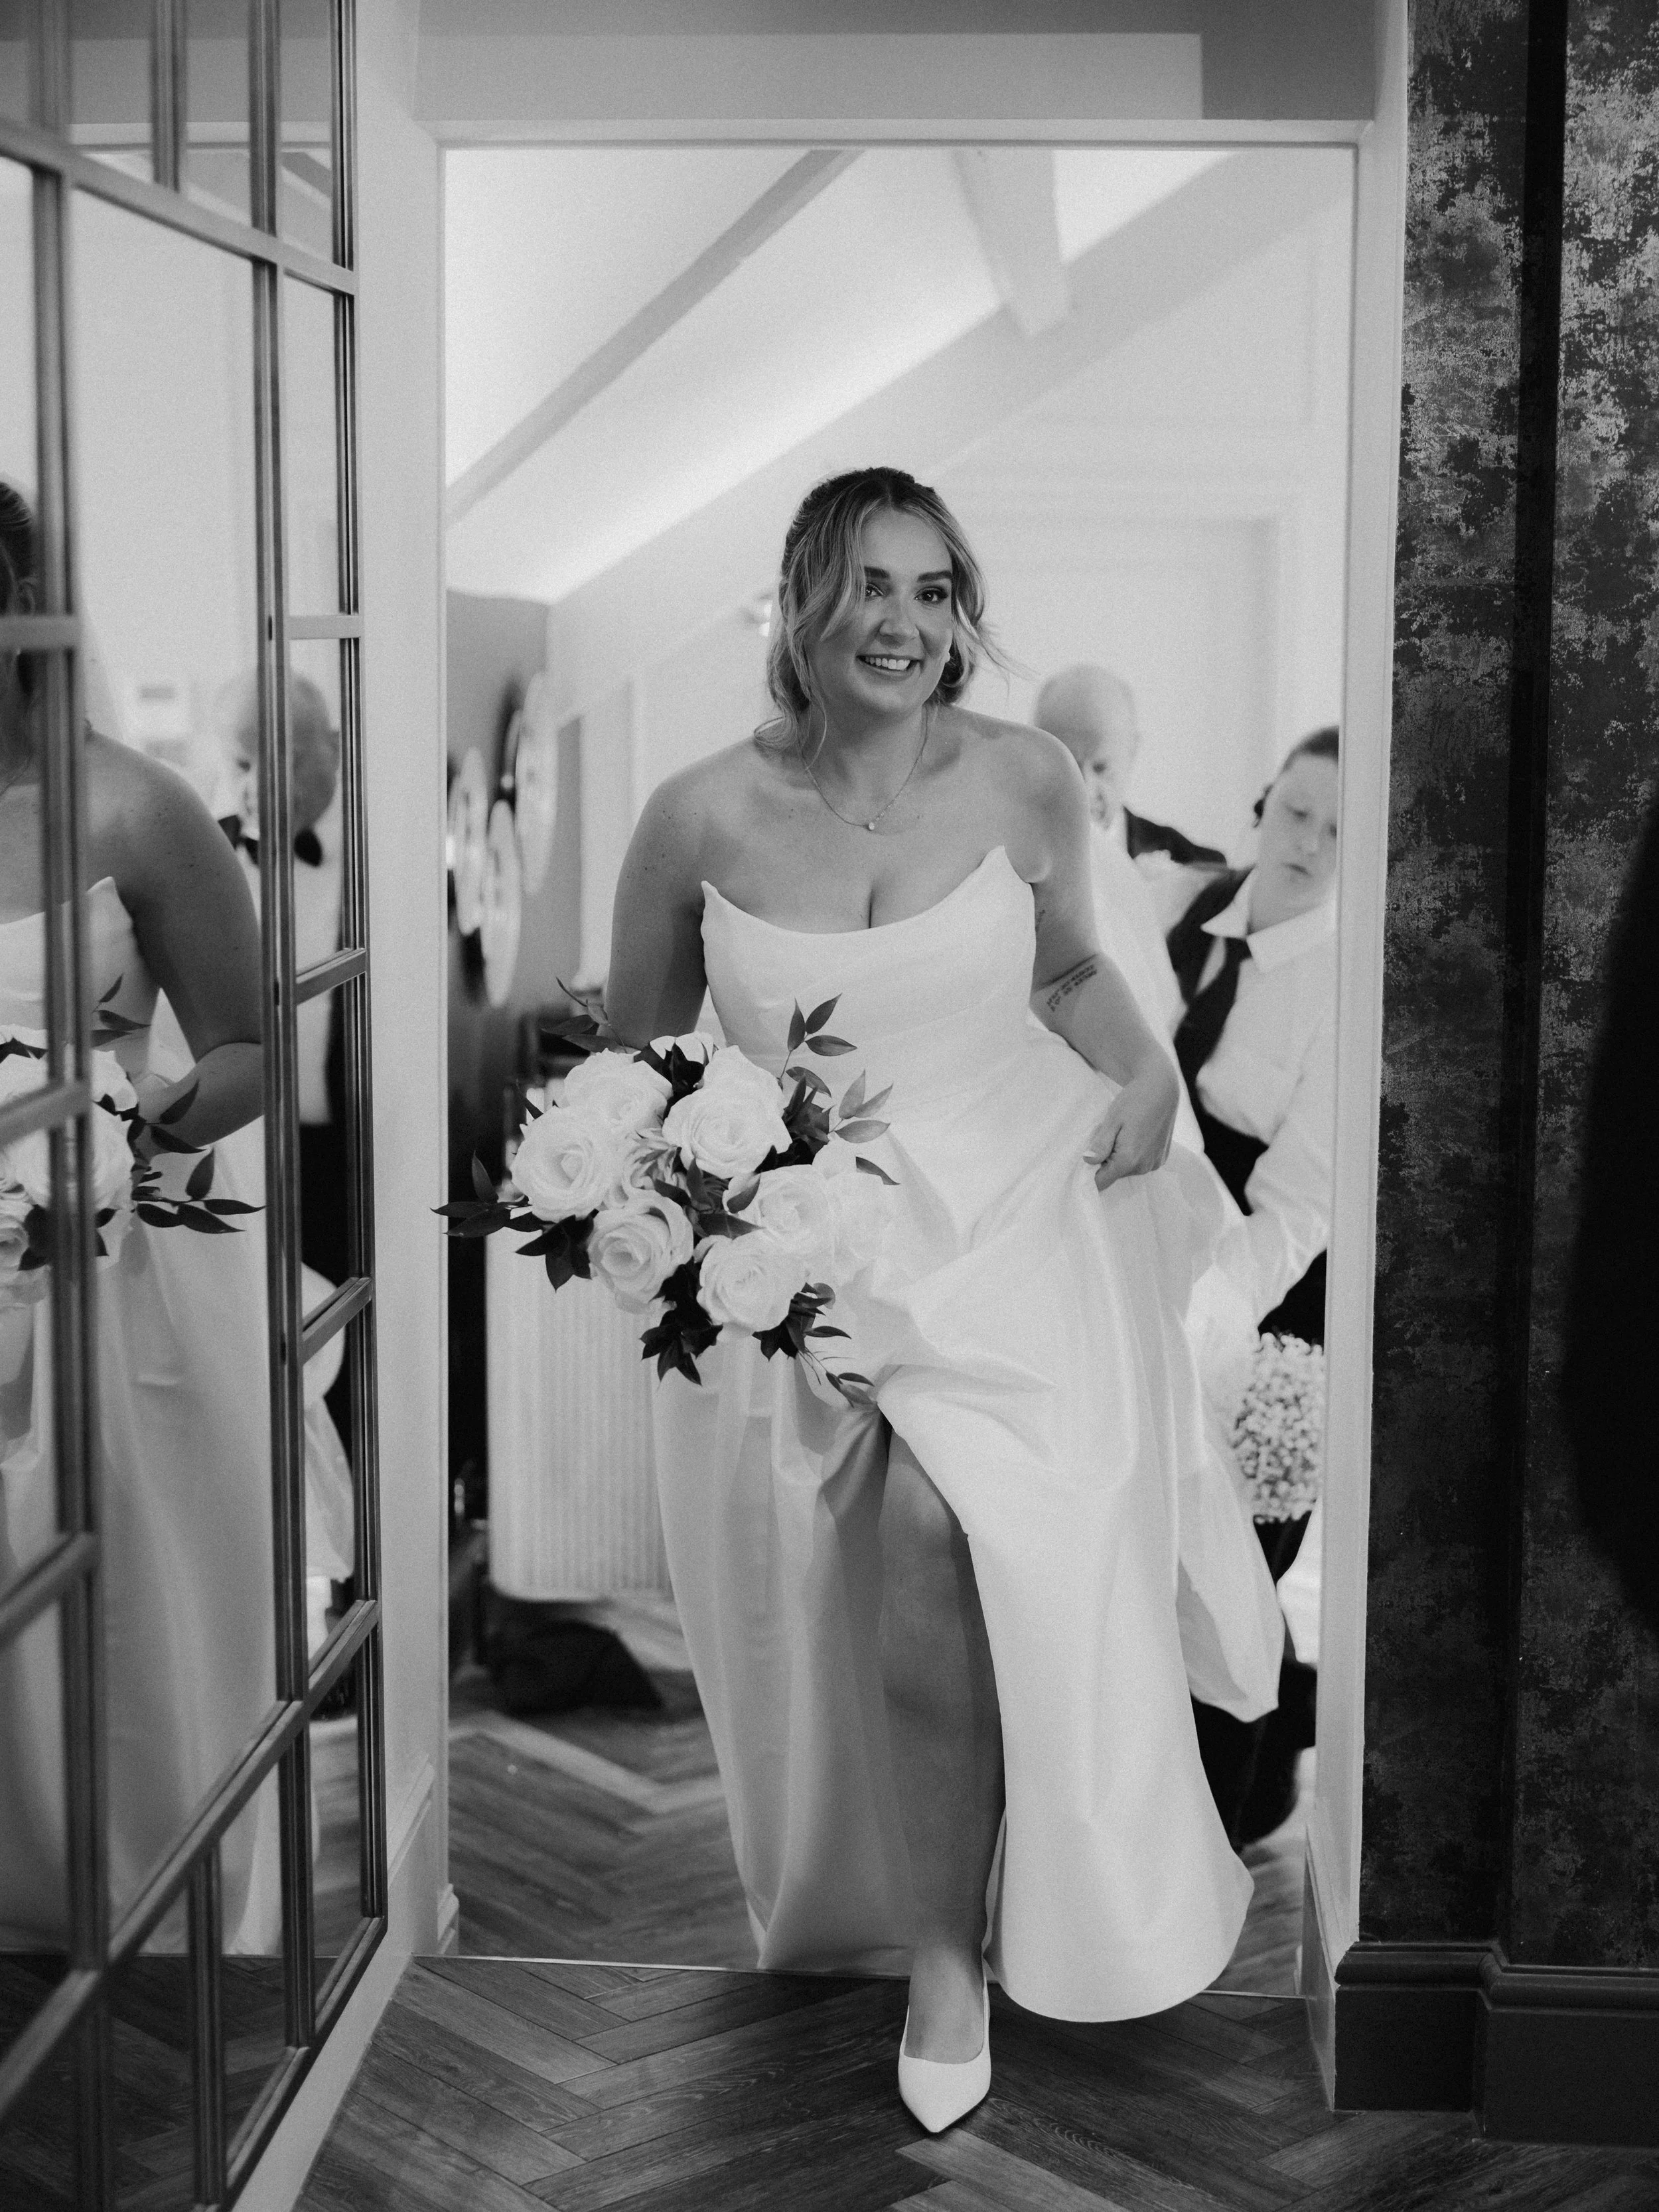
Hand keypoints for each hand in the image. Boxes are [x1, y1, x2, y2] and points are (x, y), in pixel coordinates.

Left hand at [1087, 1060, 1179, 1192]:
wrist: (1161, 1089)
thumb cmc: (1134, 1101)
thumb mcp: (1112, 1120)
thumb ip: (1100, 1144)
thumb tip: (1087, 1161)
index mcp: (1128, 1159)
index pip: (1101, 1182)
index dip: (1089, 1174)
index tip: (1086, 1159)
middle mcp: (1144, 1166)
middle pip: (1114, 1175)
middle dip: (1106, 1161)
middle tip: (1107, 1136)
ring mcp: (1154, 1163)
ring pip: (1127, 1169)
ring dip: (1120, 1157)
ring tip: (1123, 1133)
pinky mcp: (1162, 1158)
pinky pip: (1140, 1163)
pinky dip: (1134, 1154)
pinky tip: (1135, 1135)